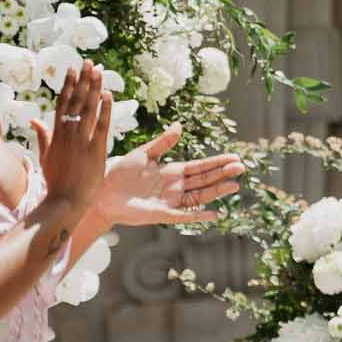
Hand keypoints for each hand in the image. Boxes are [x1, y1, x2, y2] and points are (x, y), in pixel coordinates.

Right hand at [31, 62, 113, 215]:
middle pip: (76, 102)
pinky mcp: (95, 150)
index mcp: (56, 135)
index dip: (68, 85)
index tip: (73, 69)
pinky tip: (108, 94)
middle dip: (82, 80)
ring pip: (88, 109)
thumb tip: (34, 121)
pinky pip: (101, 125)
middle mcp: (68, 135)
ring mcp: (82, 142)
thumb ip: (42, 137)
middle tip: (88, 62)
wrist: (65, 201)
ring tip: (98, 70)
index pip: (63, 104)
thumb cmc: (56, 181)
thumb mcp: (45, 157)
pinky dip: (105, 109)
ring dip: (94, 88)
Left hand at [99, 126, 244, 228]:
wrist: (100, 194)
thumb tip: (180, 126)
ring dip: (216, 191)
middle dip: (223, 174)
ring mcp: (171, 201)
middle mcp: (176, 187)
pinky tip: (213, 213)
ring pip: (199, 196)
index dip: (217, 162)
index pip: (200, 167)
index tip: (234, 157)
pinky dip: (198, 215)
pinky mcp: (162, 214)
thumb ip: (162, 142)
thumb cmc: (120, 174)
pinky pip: (184, 215)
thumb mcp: (143, 154)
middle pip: (205, 180)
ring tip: (234, 185)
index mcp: (172, 171)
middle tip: (241, 168)